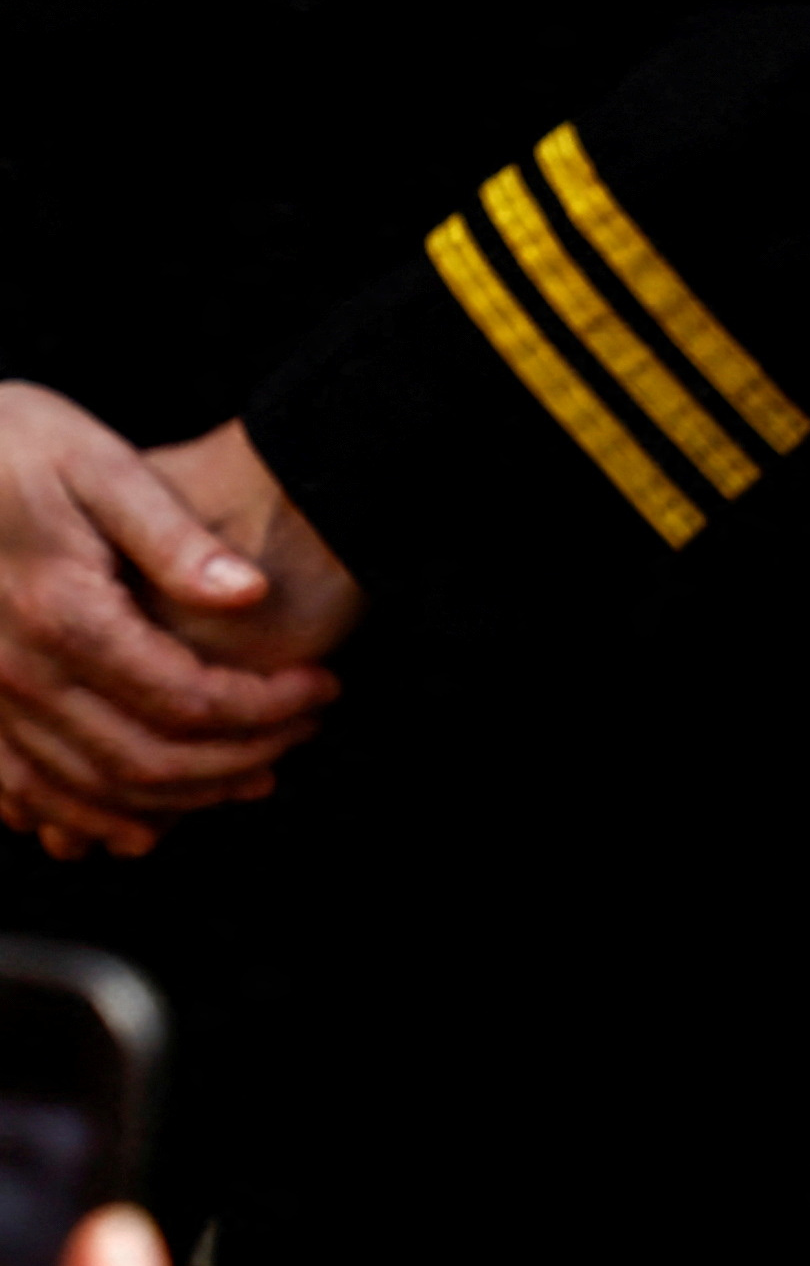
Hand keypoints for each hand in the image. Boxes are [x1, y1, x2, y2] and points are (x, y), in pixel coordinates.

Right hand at [0, 386, 333, 862]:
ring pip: (86, 790)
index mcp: (62, 614)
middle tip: (303, 734)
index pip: (186, 698)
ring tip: (251, 780)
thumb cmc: (16, 446)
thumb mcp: (102, 466)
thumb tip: (250, 593)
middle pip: (142, 760)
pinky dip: (83, 816)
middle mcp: (15, 673)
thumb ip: (175, 537)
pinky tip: (137, 819)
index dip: (267, 708)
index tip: (323, 690)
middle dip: (238, 762)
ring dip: (175, 800)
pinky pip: (21, 792)